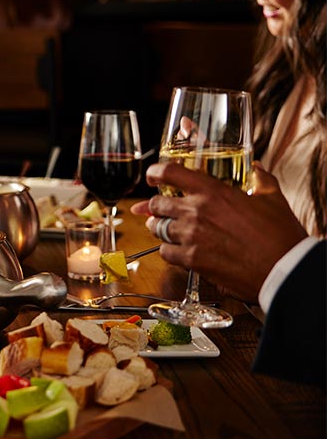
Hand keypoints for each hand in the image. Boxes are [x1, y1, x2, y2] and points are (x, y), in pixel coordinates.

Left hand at [130, 161, 305, 301]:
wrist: (285, 270)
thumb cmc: (280, 235)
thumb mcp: (272, 198)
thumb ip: (260, 178)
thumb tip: (257, 168)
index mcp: (212, 192)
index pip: (169, 173)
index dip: (155, 172)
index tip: (153, 175)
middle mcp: (195, 212)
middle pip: (156, 204)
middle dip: (157, 206)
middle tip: (162, 210)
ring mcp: (191, 236)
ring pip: (157, 228)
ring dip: (161, 227)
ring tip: (169, 229)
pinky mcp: (192, 260)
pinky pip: (165, 252)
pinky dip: (169, 250)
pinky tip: (179, 250)